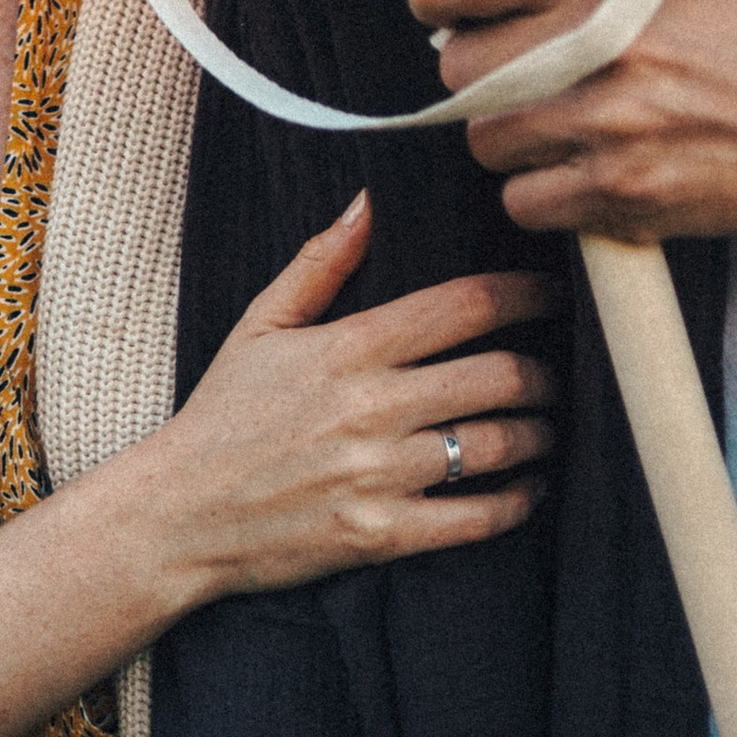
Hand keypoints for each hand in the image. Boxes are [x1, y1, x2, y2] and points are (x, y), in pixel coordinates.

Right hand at [150, 192, 557, 600]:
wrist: (180, 513)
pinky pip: (474, 520)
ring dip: (537, 435)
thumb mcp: (261, 325)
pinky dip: (516, 503)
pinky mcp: (380, 535)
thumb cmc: (224, 413)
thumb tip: (368, 200)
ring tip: (545, 427)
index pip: (462, 306)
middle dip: (542, 372)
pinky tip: (527, 490)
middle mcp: (370, 408)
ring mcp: (378, 475)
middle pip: (496, 375)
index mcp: (348, 347)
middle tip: (556, 372)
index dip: (523, 293)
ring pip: (495, 445)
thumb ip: (321, 262)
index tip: (553, 292)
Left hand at [408, 0, 736, 239]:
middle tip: (526, 81)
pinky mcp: (623, 192)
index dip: (438, 1)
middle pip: (455, 71)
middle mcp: (586, 43)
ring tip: (570, 128)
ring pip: (483, 143)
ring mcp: (603, 122)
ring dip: (513, 142)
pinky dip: (545, 196)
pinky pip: (525, 204)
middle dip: (480, 80)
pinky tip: (591, 174)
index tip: (460, 14)